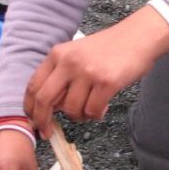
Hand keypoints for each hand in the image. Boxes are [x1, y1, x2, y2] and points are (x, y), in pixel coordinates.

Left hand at [25, 5, 168, 136]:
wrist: (138, 36)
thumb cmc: (109, 48)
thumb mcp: (76, 54)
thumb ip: (61, 75)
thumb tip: (49, 107)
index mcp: (58, 54)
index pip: (33, 86)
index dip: (30, 108)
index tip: (34, 121)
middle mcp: (69, 62)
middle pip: (45, 100)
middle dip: (43, 121)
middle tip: (49, 133)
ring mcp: (87, 72)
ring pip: (71, 109)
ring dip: (79, 116)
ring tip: (90, 107)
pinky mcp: (106, 82)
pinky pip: (92, 110)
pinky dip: (96, 114)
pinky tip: (103, 105)